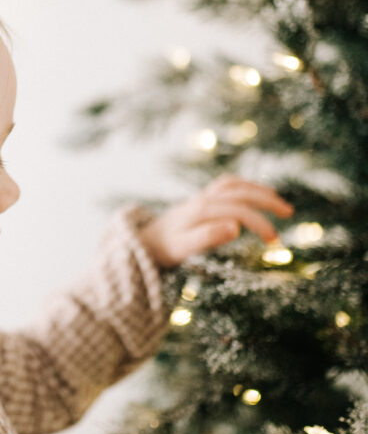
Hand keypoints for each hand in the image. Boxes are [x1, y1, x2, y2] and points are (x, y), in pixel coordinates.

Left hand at [138, 175, 294, 267]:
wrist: (145, 241)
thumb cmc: (165, 248)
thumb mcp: (184, 248)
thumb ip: (207, 237)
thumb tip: (235, 227)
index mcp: (201, 210)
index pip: (237, 211)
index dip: (258, 222)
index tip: (274, 240)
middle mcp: (203, 199)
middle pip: (239, 191)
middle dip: (266, 200)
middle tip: (288, 213)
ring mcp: (202, 197)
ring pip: (234, 184)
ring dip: (258, 190)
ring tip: (279, 202)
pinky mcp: (202, 199)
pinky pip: (227, 185)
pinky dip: (245, 187)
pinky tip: (257, 195)